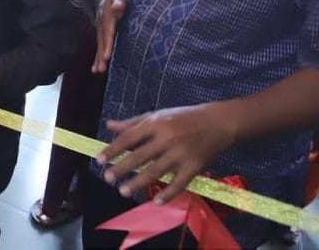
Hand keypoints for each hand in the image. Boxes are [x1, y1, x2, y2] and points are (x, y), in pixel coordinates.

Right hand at [93, 0, 126, 73]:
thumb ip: (119, 2)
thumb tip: (118, 6)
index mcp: (106, 16)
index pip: (107, 31)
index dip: (107, 42)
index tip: (107, 55)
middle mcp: (101, 25)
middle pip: (101, 41)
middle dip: (101, 54)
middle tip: (102, 67)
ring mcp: (100, 30)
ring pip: (99, 45)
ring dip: (98, 58)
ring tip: (98, 71)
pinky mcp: (101, 35)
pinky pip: (99, 47)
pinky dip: (97, 58)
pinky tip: (96, 69)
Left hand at [98, 103, 237, 202]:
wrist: (218, 122)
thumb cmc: (183, 117)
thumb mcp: (157, 115)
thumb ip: (132, 123)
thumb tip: (109, 126)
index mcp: (155, 124)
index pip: (129, 138)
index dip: (113, 149)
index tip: (100, 160)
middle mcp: (166, 138)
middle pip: (140, 156)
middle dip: (122, 168)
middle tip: (107, 178)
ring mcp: (181, 153)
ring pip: (156, 171)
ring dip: (138, 182)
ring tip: (123, 191)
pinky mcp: (194, 166)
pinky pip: (179, 183)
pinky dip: (168, 194)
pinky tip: (156, 202)